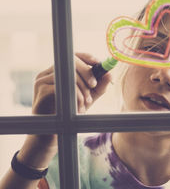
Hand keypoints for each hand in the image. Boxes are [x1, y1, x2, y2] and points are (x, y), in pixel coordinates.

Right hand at [19, 53, 112, 167]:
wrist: (53, 132)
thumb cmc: (69, 111)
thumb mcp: (88, 97)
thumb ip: (99, 86)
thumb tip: (110, 74)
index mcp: (59, 71)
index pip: (73, 56)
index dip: (87, 57)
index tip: (99, 63)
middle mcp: (48, 73)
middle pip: (70, 63)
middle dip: (86, 73)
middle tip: (94, 85)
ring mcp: (42, 80)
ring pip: (67, 76)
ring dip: (81, 90)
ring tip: (86, 103)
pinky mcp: (40, 91)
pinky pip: (61, 88)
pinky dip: (74, 98)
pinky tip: (77, 108)